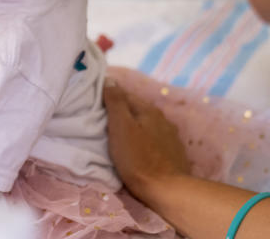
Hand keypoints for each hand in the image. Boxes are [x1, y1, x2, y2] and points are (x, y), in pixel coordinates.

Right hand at [104, 72, 189, 193]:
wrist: (165, 189)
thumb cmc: (137, 158)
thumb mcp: (121, 127)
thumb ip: (116, 102)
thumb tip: (110, 80)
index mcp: (148, 110)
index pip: (125, 95)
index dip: (109, 97)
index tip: (95, 104)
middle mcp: (162, 119)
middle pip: (137, 110)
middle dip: (122, 113)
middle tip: (103, 121)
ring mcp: (170, 136)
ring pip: (147, 125)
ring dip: (134, 127)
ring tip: (119, 135)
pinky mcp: (174, 153)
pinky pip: (154, 140)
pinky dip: (144, 140)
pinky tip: (137, 148)